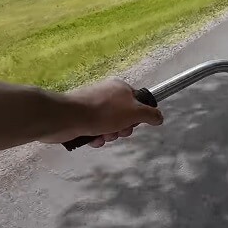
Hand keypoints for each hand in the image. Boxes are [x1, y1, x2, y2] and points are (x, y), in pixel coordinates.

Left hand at [41, 79, 163, 147]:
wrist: (67, 117)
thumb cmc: (103, 112)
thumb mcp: (134, 112)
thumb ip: (150, 115)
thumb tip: (160, 117)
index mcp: (119, 88)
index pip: (137, 102)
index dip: (138, 115)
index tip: (135, 122)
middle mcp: (106, 95)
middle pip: (124, 116)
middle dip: (123, 128)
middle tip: (118, 131)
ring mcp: (92, 106)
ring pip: (110, 126)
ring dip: (110, 135)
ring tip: (103, 135)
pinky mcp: (81, 118)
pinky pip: (95, 130)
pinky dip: (96, 137)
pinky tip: (93, 139)